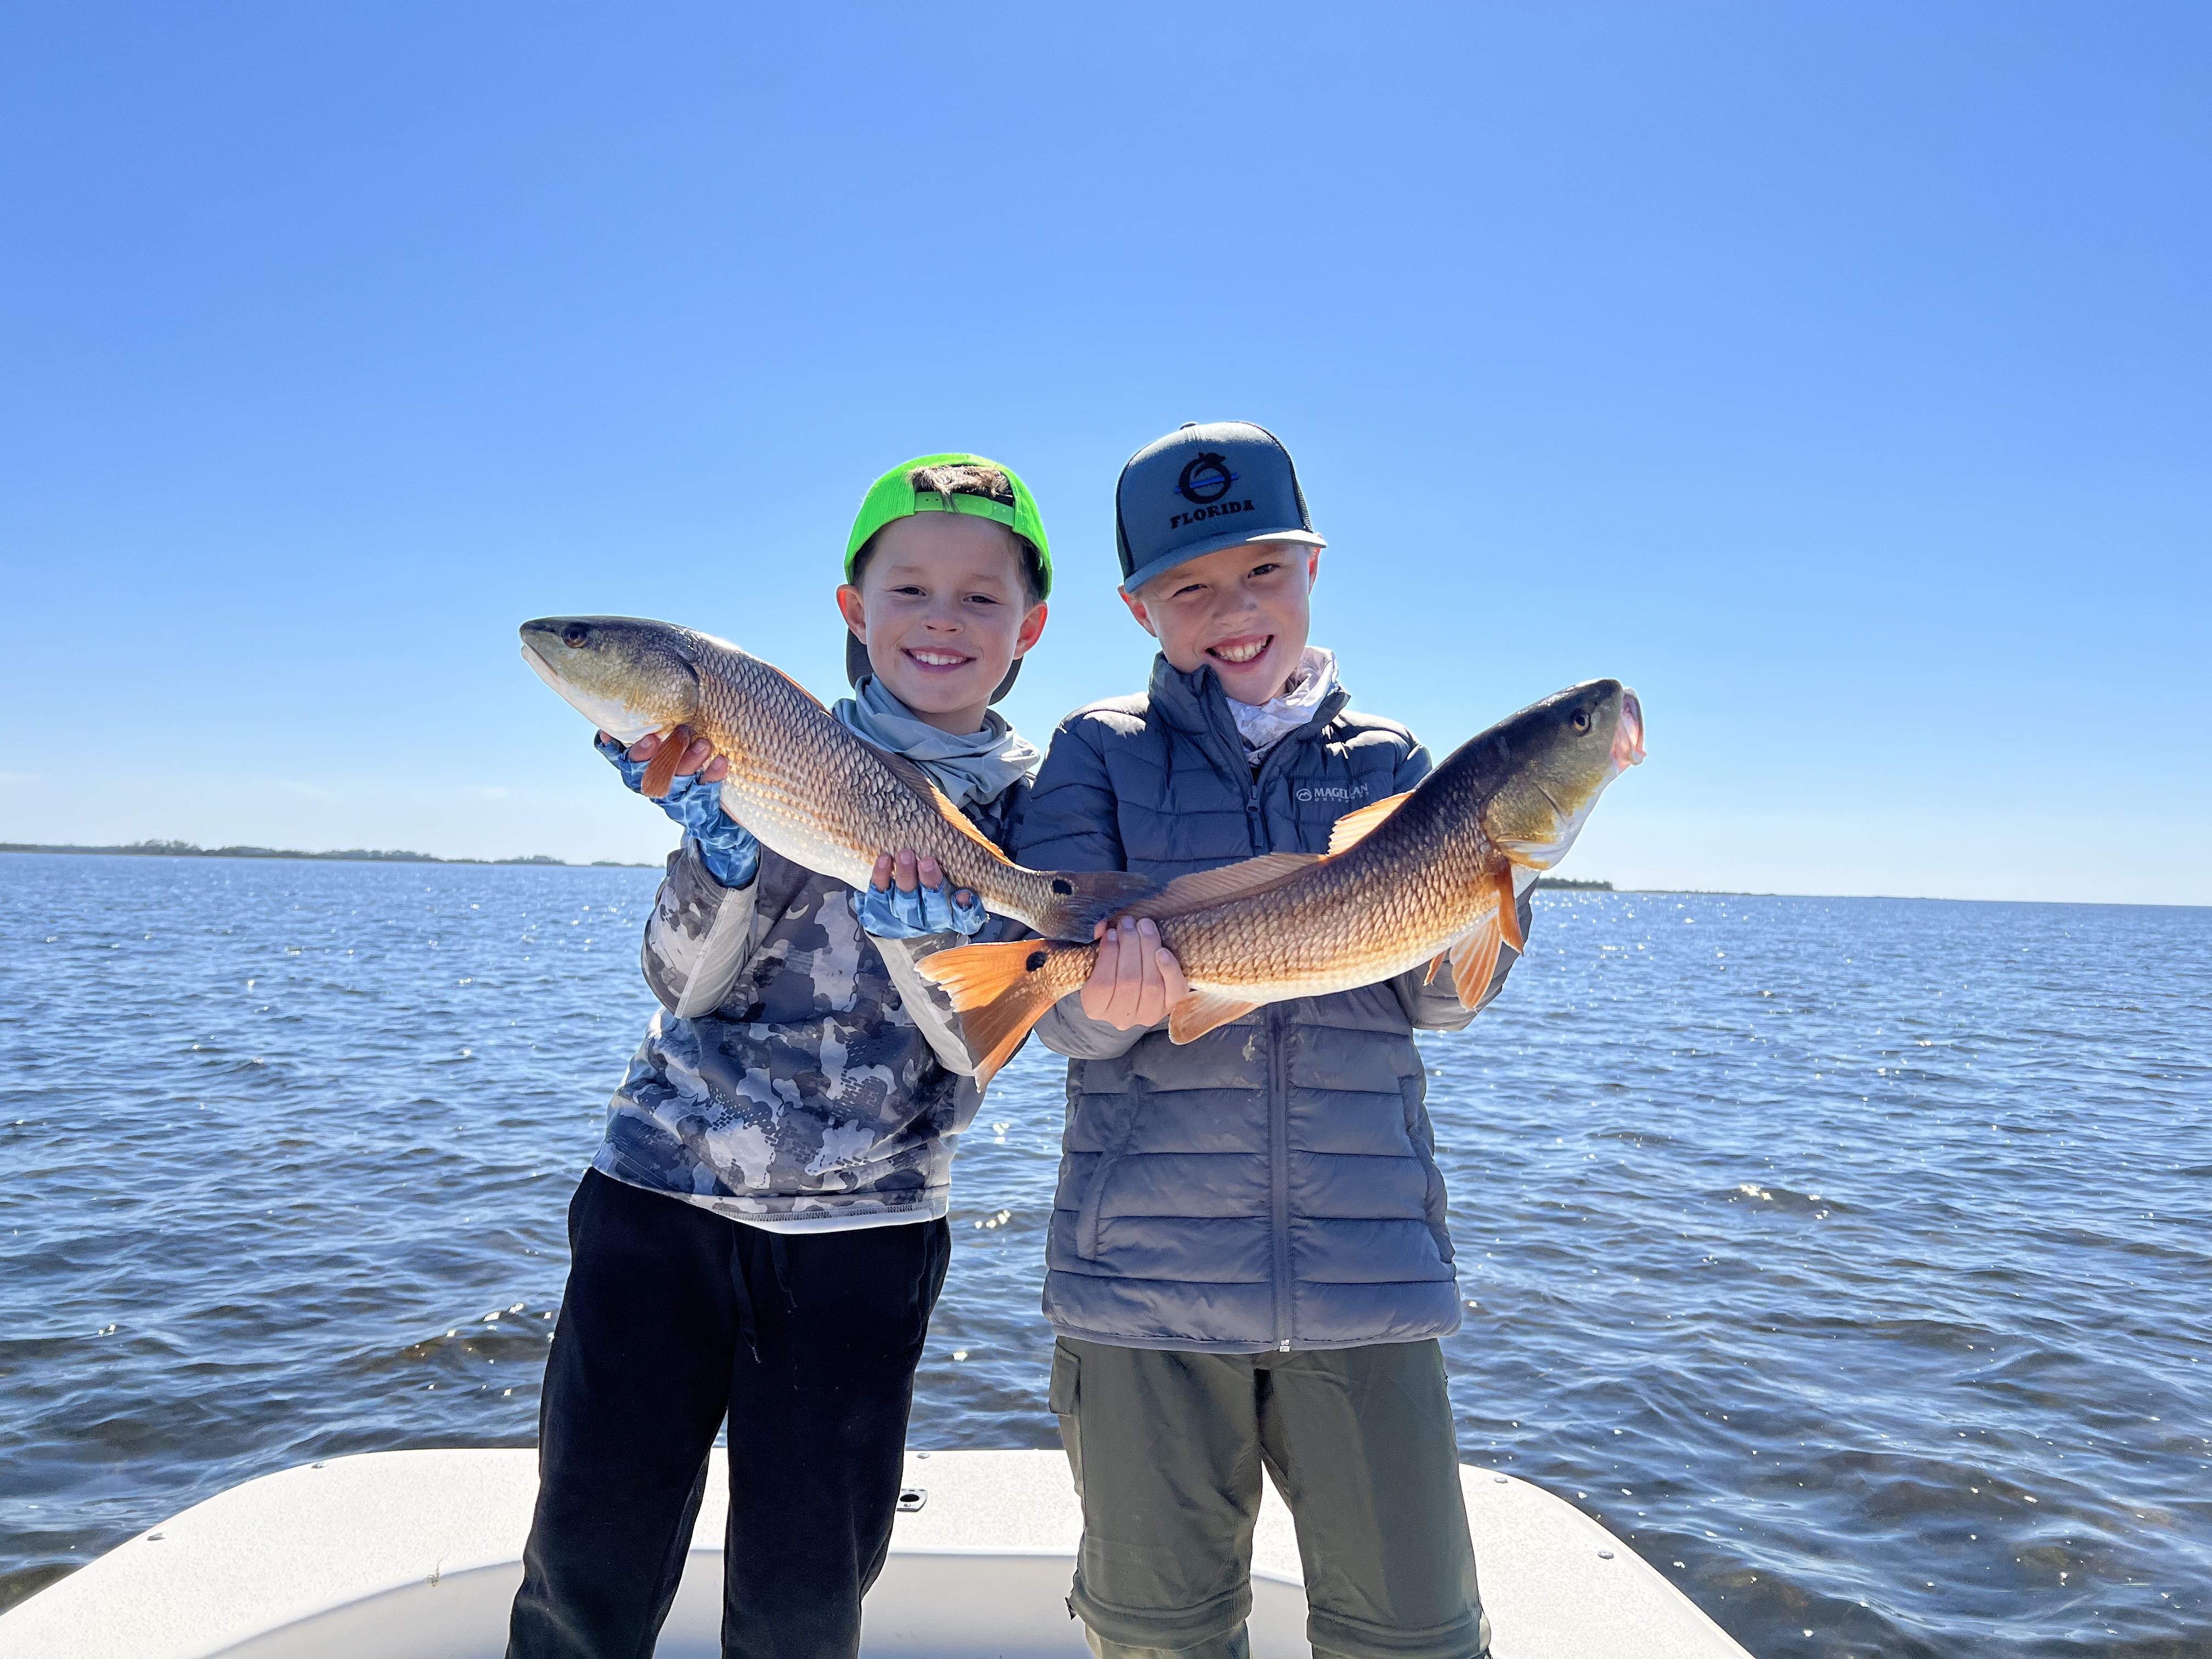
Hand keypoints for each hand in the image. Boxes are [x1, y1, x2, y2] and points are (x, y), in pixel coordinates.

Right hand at [595, 727, 758, 887]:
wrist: (713, 818)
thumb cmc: (688, 766)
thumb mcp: (673, 747)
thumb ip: (662, 728)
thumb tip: (652, 697)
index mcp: (640, 769)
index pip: (621, 759)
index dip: (612, 749)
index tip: (612, 734)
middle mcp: (653, 786)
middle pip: (645, 773)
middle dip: (656, 754)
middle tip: (671, 733)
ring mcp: (675, 801)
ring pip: (676, 783)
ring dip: (689, 761)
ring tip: (704, 743)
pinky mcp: (698, 812)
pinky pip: (704, 795)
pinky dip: (712, 777)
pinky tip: (721, 761)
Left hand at [852, 847, 988, 938]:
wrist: (899, 919)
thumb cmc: (933, 893)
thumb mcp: (953, 886)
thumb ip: (963, 880)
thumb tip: (967, 875)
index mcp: (952, 917)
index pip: (965, 919)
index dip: (965, 909)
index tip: (964, 894)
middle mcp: (928, 922)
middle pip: (932, 908)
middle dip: (930, 883)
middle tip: (928, 861)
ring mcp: (902, 920)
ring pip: (904, 901)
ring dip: (905, 876)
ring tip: (905, 854)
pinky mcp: (879, 914)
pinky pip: (878, 898)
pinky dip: (880, 878)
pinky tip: (884, 859)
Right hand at [1078, 915, 1188, 1029]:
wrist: (1133, 990)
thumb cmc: (1111, 970)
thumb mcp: (1097, 960)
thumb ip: (1099, 945)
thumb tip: (1103, 927)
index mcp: (1095, 1008)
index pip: (1102, 985)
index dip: (1108, 955)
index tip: (1111, 932)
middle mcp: (1121, 1018)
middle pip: (1129, 981)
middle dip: (1130, 946)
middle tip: (1129, 922)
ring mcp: (1147, 1015)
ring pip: (1151, 984)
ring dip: (1148, 949)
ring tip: (1144, 926)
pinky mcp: (1169, 1008)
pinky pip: (1173, 991)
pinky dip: (1170, 970)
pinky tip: (1163, 951)